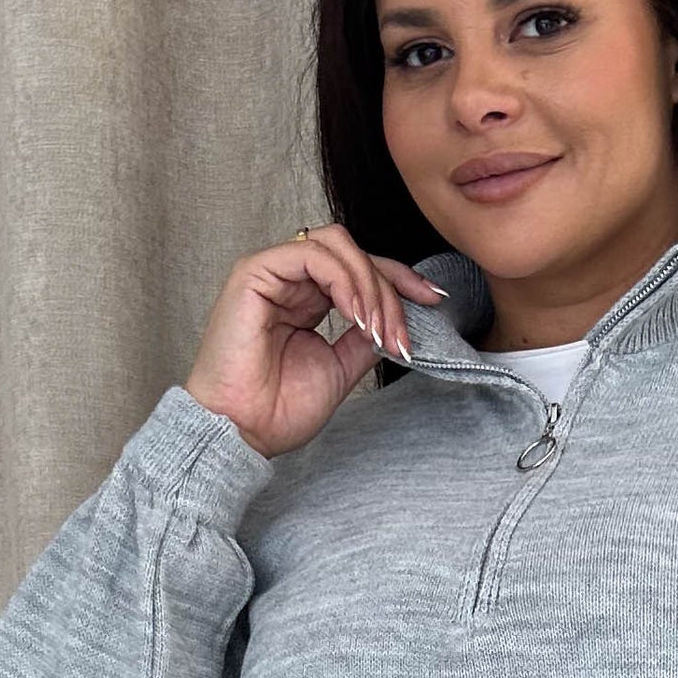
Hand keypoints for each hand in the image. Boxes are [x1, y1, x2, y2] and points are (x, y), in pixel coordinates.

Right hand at [183, 222, 448, 459]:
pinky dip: (343, 279)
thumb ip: (364, 338)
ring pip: (337, 245)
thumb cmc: (278, 410)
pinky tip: (354, 314)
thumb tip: (396, 320)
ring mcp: (273, 272)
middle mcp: (290, 281)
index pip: (360, 271)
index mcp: (307, 300)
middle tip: (399, 332)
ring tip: (376, 326)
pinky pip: (312, 253)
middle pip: (355, 253)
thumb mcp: (340, 368)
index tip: (435, 300)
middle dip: (390, 286)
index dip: (400, 280)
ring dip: (369, 282)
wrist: (242, 432)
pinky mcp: (256, 271)